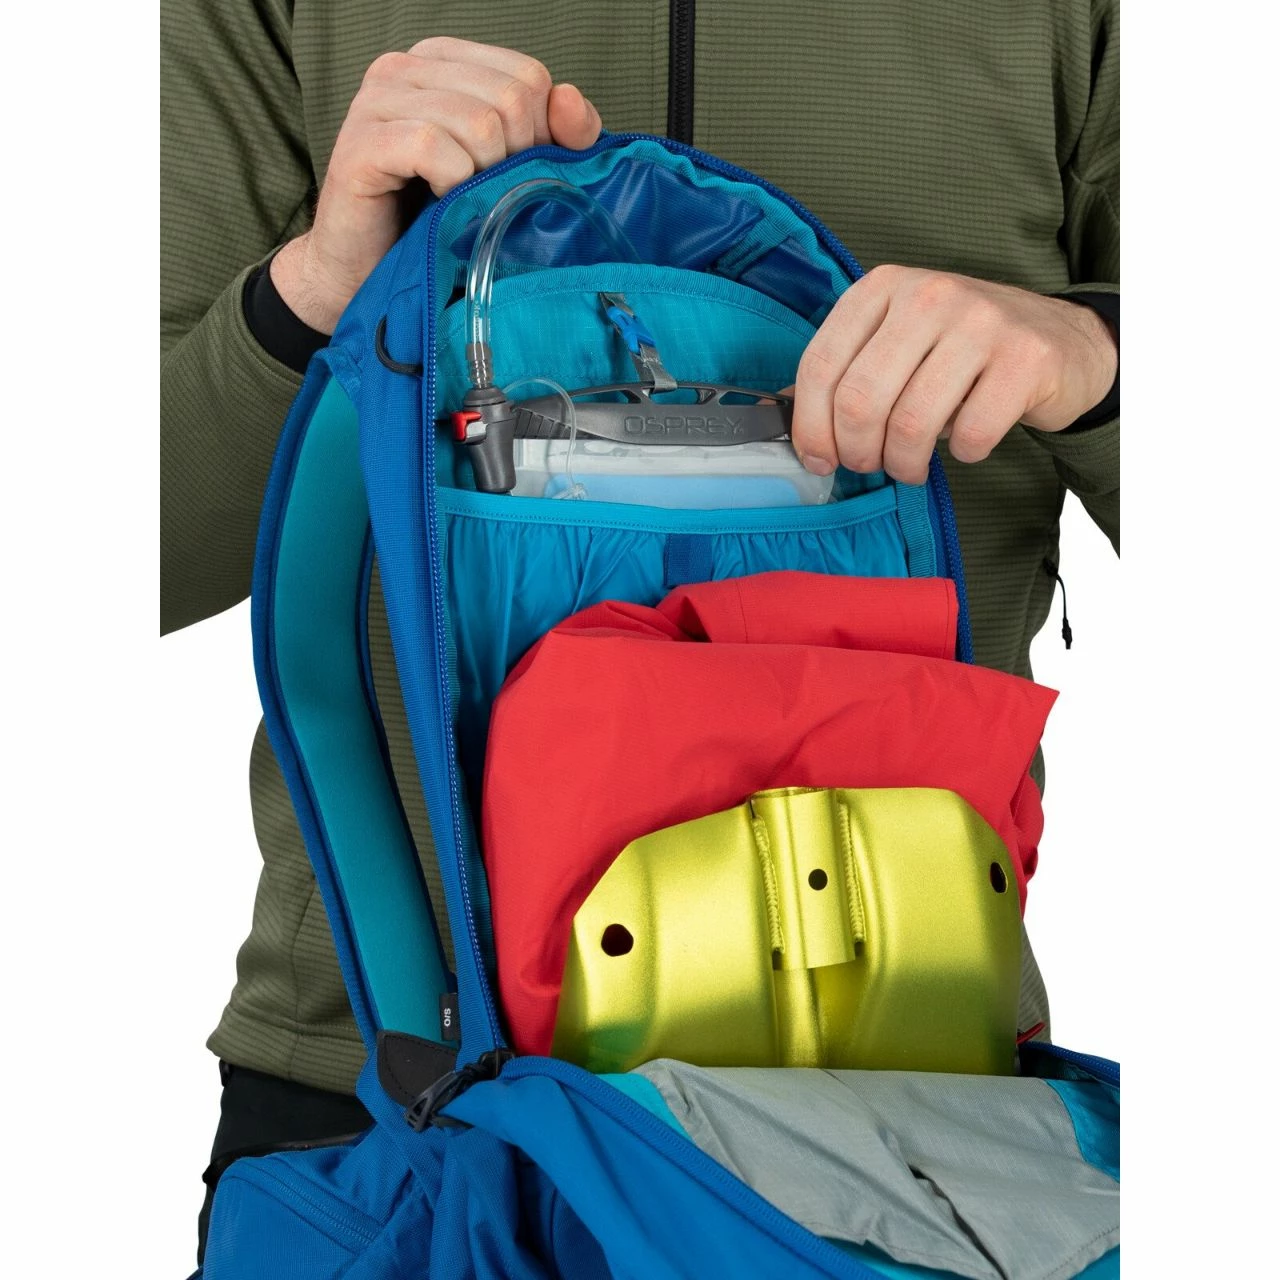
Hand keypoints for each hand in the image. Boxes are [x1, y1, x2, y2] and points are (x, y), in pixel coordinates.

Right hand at [271, 38, 602, 333]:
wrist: (367, 274)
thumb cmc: (435, 222)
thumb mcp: (504, 173)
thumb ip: (551, 136)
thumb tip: (569, 102)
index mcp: (445, 61)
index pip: (528, 76)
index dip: (539, 136)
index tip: (511, 175)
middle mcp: (407, 68)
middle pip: (509, 99)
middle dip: (513, 160)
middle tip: (483, 197)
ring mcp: (377, 99)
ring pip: (476, 123)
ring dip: (481, 180)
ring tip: (457, 202)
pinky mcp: (361, 142)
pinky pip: (432, 146)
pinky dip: (449, 185)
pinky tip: (437, 202)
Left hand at [790, 266, 1117, 483]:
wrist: (1061, 339)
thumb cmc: (961, 351)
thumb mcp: (896, 342)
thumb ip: (845, 372)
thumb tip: (777, 418)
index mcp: (882, 288)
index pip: (821, 365)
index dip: (810, 426)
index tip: (819, 460)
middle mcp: (928, 295)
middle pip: (860, 399)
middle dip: (857, 451)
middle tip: (869, 465)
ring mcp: (981, 322)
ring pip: (911, 422)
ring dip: (904, 463)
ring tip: (910, 467)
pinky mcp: (1025, 358)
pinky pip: (971, 433)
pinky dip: (963, 454)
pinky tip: (967, 443)